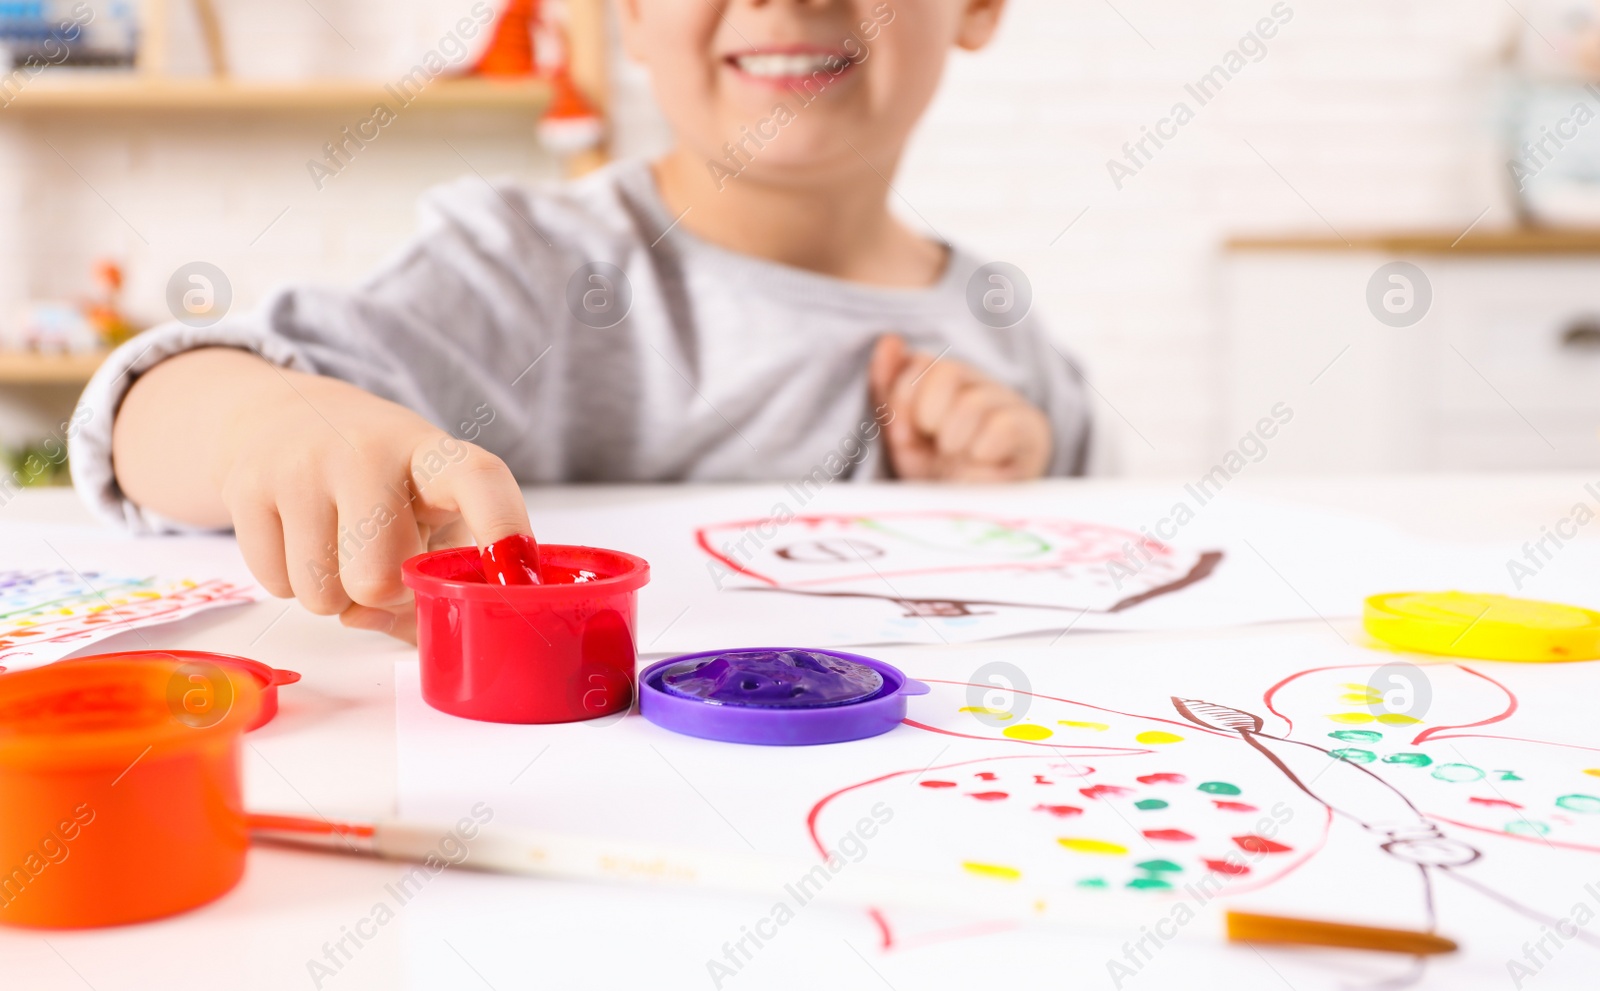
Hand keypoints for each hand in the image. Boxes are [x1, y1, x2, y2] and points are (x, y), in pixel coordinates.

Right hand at [211, 361, 528, 642]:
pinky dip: (291, 582)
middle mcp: (368, 450)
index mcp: (432, 454)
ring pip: (323, 596)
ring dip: (334, 596)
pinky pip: (277, 587)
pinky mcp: (246, 485)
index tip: (517, 577)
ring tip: (337, 545)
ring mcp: (301, 464)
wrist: (280, 415)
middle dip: (382, 594)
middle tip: (381, 562)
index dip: (502, 528)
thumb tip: (409, 631)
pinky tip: (299, 537)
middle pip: (379, 577)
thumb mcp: (425, 508)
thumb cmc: (380, 482)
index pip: (479, 480)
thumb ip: (433, 580)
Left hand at [868, 334, 1051, 480]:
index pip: (919, 362)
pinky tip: (981, 463)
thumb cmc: (940, 473)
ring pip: (973, 402)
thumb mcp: (905, 439)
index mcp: (945, 380)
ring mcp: (1008, 404)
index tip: (904, 435)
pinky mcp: (1032, 431)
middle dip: (929, 413)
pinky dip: (981, 450)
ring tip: (957, 457)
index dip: (903, 398)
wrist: (978, 513)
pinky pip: (1003, 426)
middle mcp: (979, 383)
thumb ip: (889, 394)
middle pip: (947, 371)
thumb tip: (889, 340)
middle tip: (936, 444)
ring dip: (954, 438)